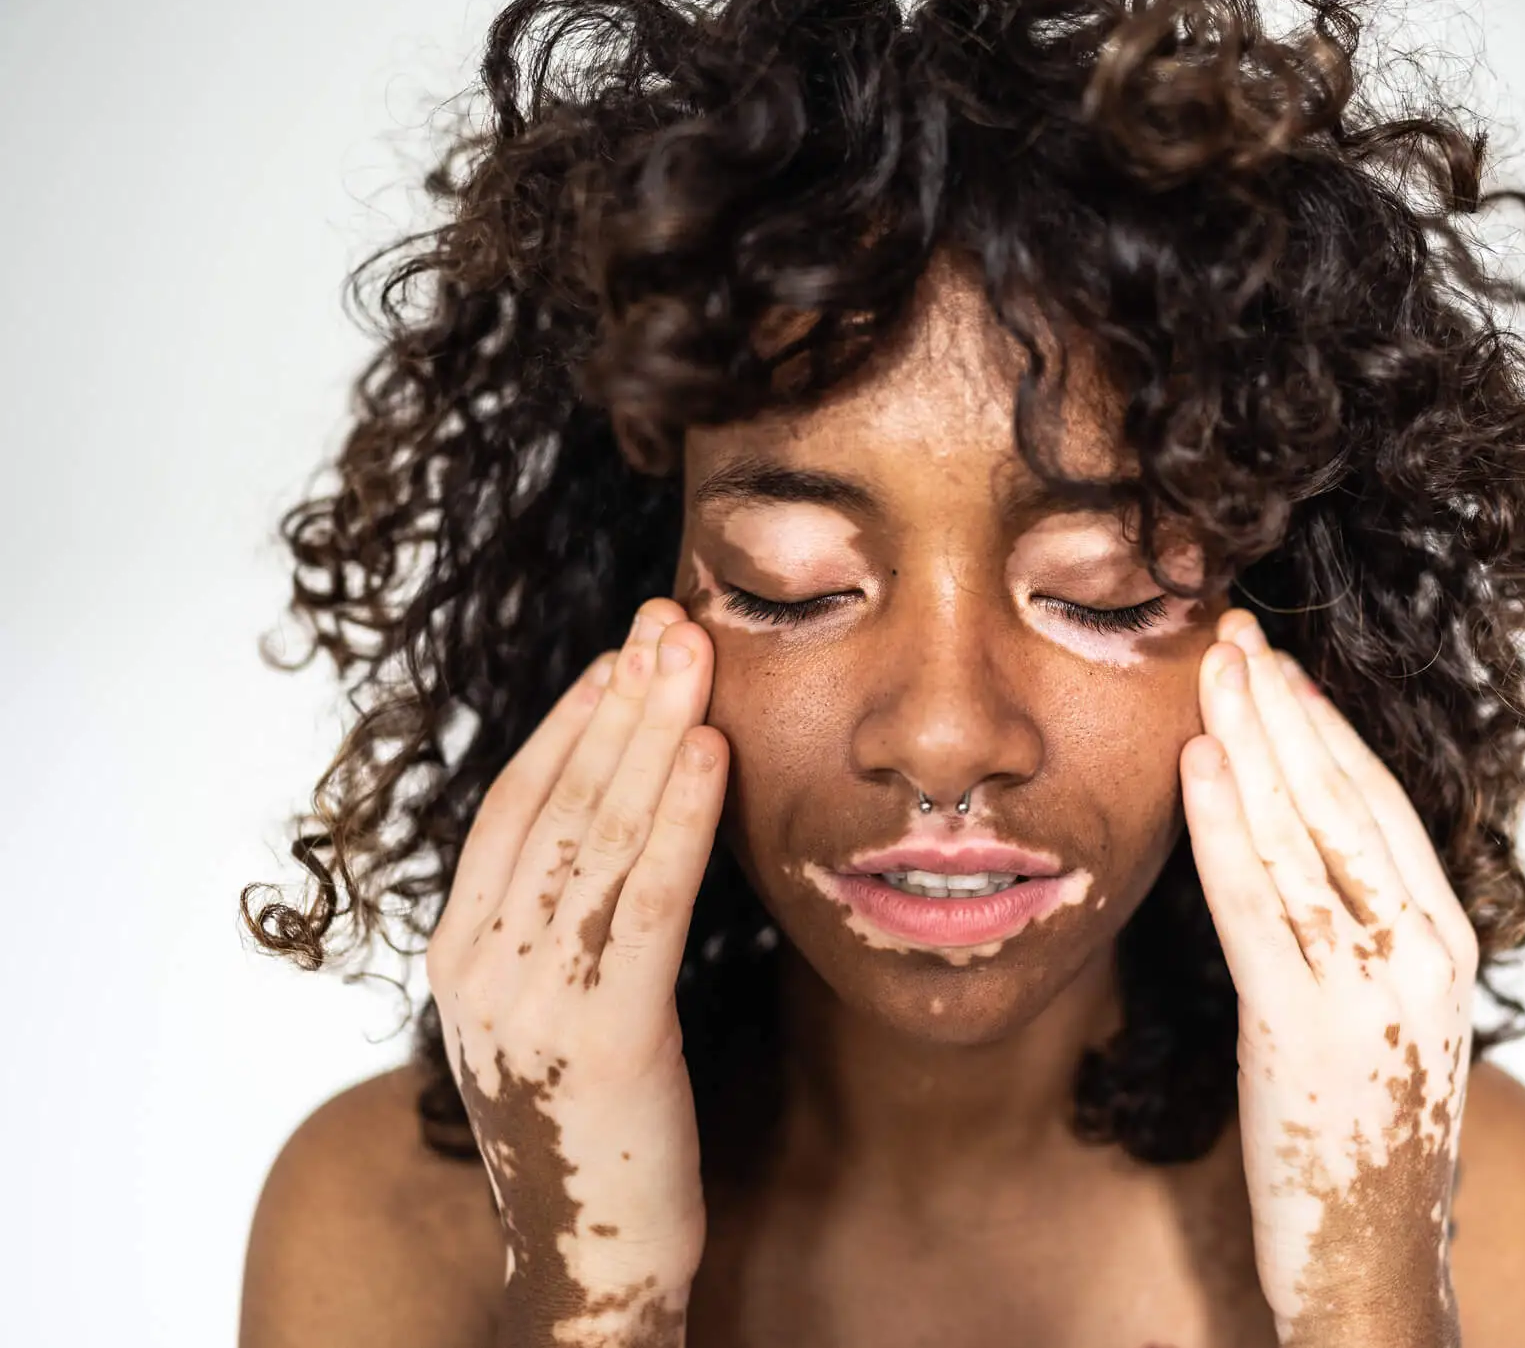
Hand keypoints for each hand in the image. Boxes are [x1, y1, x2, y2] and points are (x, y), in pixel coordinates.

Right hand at [425, 597, 726, 1347]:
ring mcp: (530, 1000)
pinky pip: (646, 902)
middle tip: (668, 616)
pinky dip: (678, 818)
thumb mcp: (562, 1011)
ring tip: (691, 653)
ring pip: (596, 834)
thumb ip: (568, 923)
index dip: (572, 720)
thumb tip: (620, 820)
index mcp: (462, 954)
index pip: (516, 804)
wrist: (594, 1262)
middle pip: (554, 800)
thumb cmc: (599, 1132)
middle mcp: (480, 966)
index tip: (625, 651)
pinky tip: (708, 754)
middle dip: (616, 700)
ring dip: (648, 731)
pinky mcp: (601, 1033)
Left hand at [1181, 608, 1477, 1347]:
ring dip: (1252, 743)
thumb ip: (1357, 930)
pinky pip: (1258, 906)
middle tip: (1233, 634)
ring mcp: (1370, 987)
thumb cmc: (1367, 1135)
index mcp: (1445, 941)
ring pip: (1304, 836)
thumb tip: (1298, 843)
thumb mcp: (1384, 1014)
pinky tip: (1199, 767)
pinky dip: (1226, 828)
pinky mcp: (1306, 1025)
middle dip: (1284, 708)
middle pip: (1344, 801)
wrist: (1376, 1261)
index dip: (1326, 727)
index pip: (1381, 805)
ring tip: (1209, 671)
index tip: (1279, 667)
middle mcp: (1422, 951)